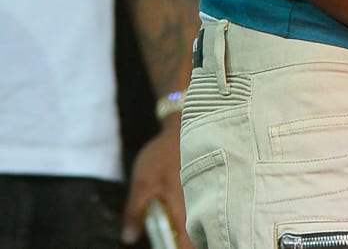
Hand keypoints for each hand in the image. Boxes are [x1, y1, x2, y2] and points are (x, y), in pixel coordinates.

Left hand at [122, 121, 193, 248]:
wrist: (185, 125)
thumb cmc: (163, 154)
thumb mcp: (142, 182)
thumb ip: (135, 212)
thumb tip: (130, 238)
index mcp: (185, 209)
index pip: (189, 244)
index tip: (171, 247)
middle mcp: (199, 205)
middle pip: (199, 236)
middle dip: (188, 241)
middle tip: (170, 239)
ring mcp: (204, 196)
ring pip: (200, 224)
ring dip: (189, 231)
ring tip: (174, 231)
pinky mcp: (204, 189)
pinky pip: (200, 211)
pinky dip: (192, 219)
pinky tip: (178, 216)